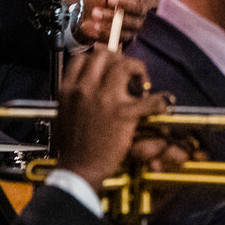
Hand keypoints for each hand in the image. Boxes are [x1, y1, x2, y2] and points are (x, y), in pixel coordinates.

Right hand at [54, 50, 166, 190]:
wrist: (78, 168)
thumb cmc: (72, 146)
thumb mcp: (64, 112)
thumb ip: (76, 94)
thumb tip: (90, 83)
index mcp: (69, 89)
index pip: (84, 58)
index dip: (100, 59)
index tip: (110, 67)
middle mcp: (85, 89)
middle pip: (106, 56)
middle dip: (120, 60)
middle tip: (129, 74)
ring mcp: (104, 99)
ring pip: (125, 66)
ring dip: (138, 72)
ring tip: (142, 86)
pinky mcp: (123, 114)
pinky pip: (149, 99)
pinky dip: (159, 101)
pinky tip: (160, 105)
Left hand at [73, 0, 145, 46]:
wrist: (90, 19)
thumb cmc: (98, 1)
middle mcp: (138, 12)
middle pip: (136, 6)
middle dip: (123, 2)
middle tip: (109, 0)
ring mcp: (133, 26)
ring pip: (127, 22)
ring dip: (111, 17)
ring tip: (95, 13)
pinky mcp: (124, 38)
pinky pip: (118, 36)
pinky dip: (105, 31)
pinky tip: (95, 26)